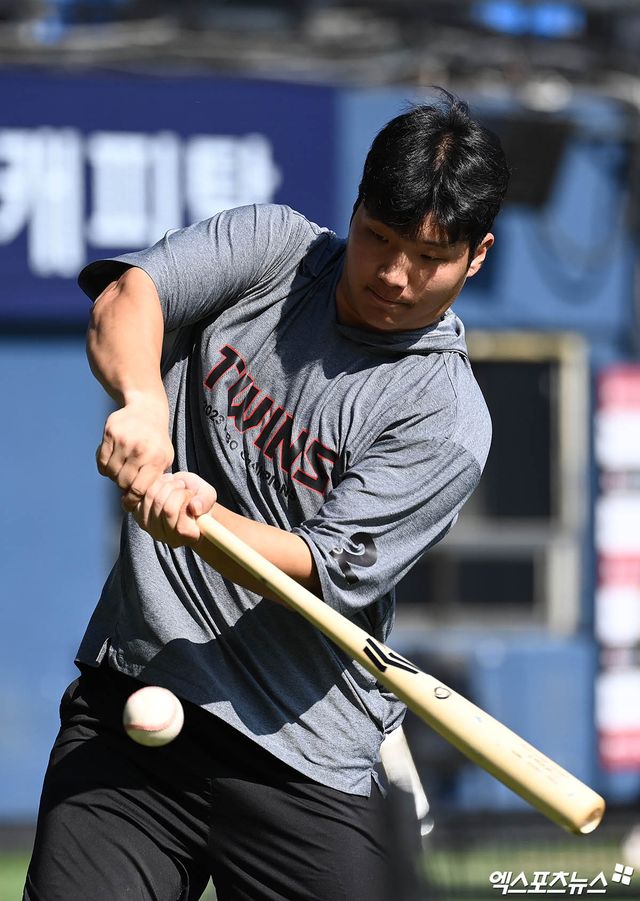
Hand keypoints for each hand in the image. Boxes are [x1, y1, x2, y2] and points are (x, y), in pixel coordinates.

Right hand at [96, 396, 174, 510]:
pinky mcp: (109, 433)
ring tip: (122, 469)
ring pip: (110, 472)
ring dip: (114, 475)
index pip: (139, 489)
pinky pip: (101, 460)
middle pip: (122, 482)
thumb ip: (154, 480)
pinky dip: (104, 465)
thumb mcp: (164, 458)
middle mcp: (140, 449)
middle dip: (123, 486)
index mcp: (156, 459)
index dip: (131, 501)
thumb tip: (140, 504)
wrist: (146, 408)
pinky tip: (113, 460)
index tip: (127, 504)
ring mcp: (124, 440)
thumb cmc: (156, 440)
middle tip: (126, 482)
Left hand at [132, 471, 216, 547]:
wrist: (181, 495)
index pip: (182, 525)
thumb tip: (194, 508)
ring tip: (171, 483)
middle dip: (175, 489)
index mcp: (190, 537)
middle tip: (181, 484)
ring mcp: (152, 530)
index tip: (189, 492)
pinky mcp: (139, 518)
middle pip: (167, 509)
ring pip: (153, 500)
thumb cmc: (197, 497)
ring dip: (163, 485)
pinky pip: (141, 497)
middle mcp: (169, 538)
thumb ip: (205, 501)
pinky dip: (151, 486)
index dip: (185, 501)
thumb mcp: (208, 495)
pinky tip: (160, 485)